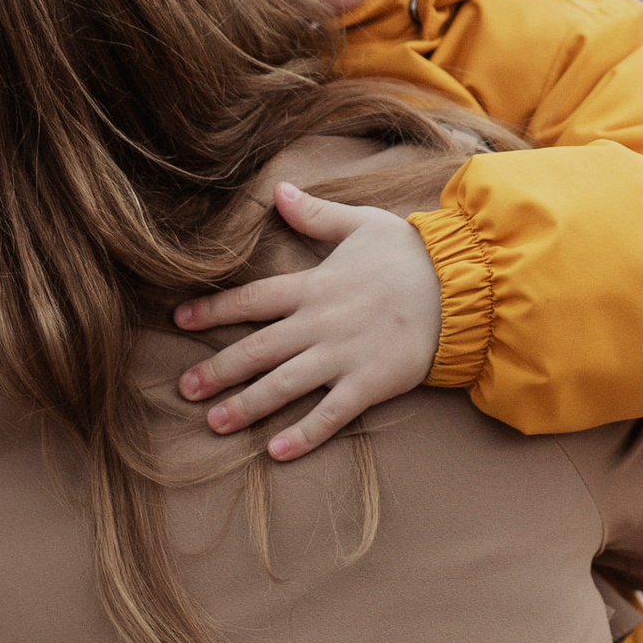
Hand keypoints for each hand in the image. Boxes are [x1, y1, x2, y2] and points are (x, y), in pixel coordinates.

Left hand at [173, 186, 443, 462]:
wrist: (462, 286)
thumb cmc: (410, 254)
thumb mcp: (362, 223)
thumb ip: (315, 214)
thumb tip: (277, 190)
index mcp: (314, 286)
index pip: (252, 299)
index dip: (213, 310)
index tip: (180, 321)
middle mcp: (321, 323)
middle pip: (258, 349)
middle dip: (218, 370)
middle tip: (184, 390)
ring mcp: (344, 356)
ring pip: (284, 385)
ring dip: (246, 406)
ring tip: (215, 424)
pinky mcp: (370, 383)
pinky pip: (331, 414)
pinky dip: (303, 434)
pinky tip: (276, 451)